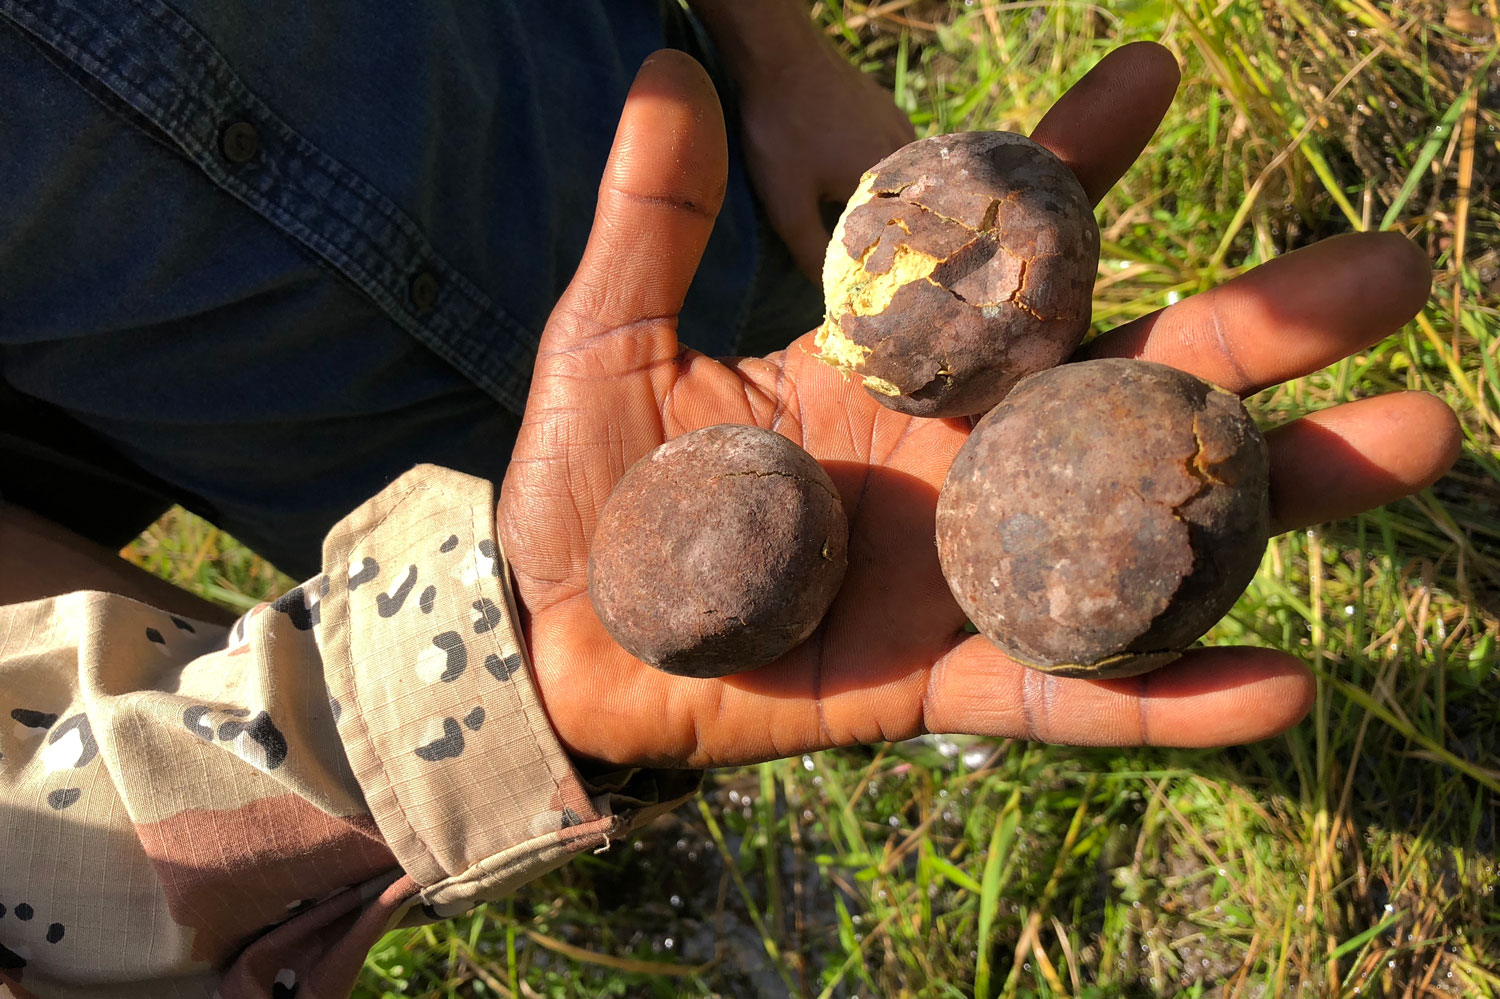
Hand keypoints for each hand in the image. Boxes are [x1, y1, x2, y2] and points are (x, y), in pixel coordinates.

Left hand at [498, 47, 1459, 769]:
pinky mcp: (940, 681)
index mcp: (891, 370)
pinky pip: (1074, 692)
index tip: (1148, 76)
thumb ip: (653, 220)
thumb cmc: (587, 488)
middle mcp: (957, 463)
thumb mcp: (608, 339)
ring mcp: (962, 572)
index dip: (1075, 170)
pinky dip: (1173, 697)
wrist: (557, 637)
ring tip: (1416, 437)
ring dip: (1275, 496)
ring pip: (1139, 529)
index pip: (1006, 259)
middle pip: (1129, 384)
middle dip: (1256, 326)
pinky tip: (1289, 685)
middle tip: (1390, 266)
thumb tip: (669, 63)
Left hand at [730, 22, 914, 280]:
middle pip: (909, 215)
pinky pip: (895, 159)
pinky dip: (882, 179)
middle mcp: (911, 157)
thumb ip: (811, 253)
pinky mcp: (890, 113)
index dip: (886, 269)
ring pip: (903, 186)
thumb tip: (830, 296)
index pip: (902, 244)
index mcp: (892, 185)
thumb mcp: (787, 205)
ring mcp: (903, 129)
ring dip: (888, 209)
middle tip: (875, 269)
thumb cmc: (782, 131)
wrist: (780, 55)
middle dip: (892, 242)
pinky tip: (859, 189)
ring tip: (868, 235)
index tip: (875, 292)